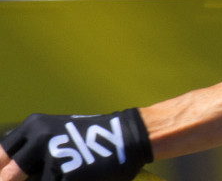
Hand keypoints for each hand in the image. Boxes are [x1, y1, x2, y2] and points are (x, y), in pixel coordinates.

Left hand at [0, 109, 151, 180]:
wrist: (129, 136)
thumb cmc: (92, 139)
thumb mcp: (57, 134)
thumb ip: (32, 150)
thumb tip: (6, 172)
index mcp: (34, 126)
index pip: (0, 155)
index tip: (4, 176)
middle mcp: (40, 138)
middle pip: (8, 174)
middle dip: (9, 179)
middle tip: (16, 180)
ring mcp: (54, 156)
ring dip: (47, 179)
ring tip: (62, 173)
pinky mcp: (69, 174)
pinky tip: (79, 175)